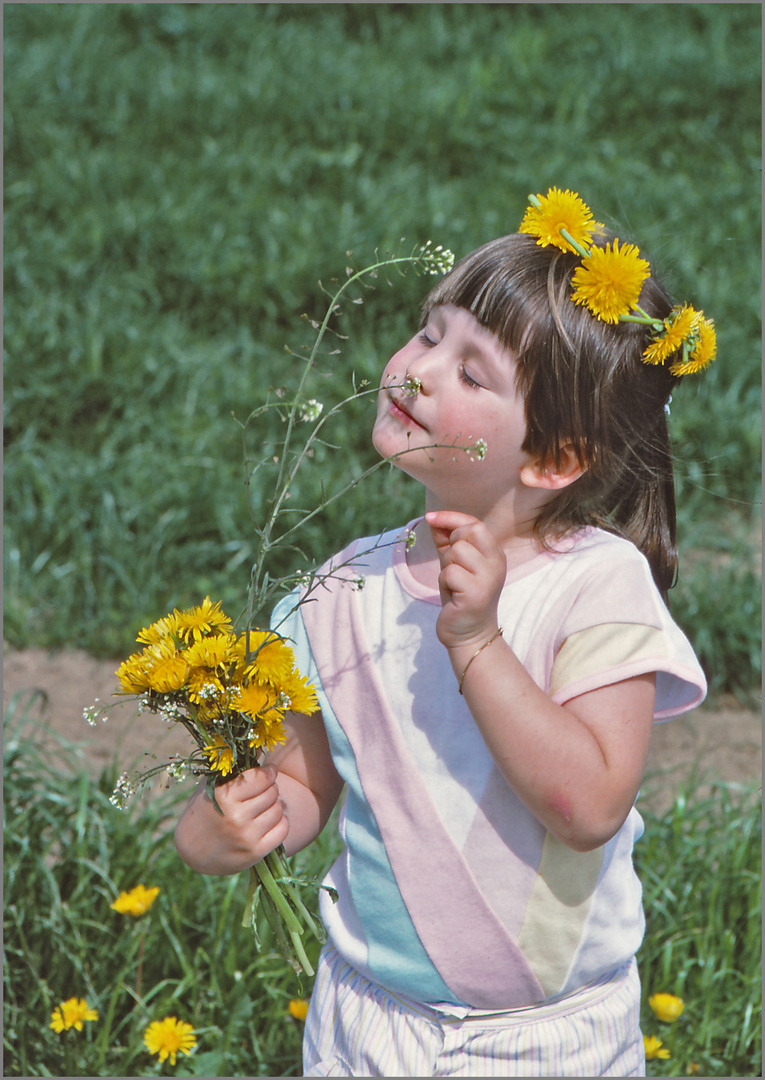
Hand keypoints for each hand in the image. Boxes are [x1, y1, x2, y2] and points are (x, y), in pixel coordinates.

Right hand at [174, 765, 289, 875]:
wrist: (192, 850)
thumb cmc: (204, 811)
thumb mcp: (213, 785)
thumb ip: (235, 766)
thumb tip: (261, 745)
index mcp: (223, 796)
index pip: (261, 777)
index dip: (268, 772)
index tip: (268, 771)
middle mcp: (235, 816)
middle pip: (272, 792)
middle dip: (270, 788)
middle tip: (262, 791)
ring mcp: (246, 836)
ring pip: (278, 809)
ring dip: (274, 805)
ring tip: (263, 806)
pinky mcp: (255, 852)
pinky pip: (283, 829)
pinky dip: (280, 822)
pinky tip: (269, 821)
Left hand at [425, 511, 506, 649]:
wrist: (468, 633)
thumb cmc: (460, 596)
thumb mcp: (454, 564)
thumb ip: (446, 541)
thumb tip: (433, 518)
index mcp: (494, 553)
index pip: (475, 523)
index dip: (450, 517)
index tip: (429, 518)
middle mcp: (497, 562)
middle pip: (469, 531)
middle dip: (452, 545)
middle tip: (452, 566)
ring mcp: (489, 577)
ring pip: (457, 551)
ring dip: (447, 567)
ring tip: (453, 583)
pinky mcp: (477, 593)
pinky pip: (450, 572)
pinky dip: (444, 582)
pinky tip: (452, 594)